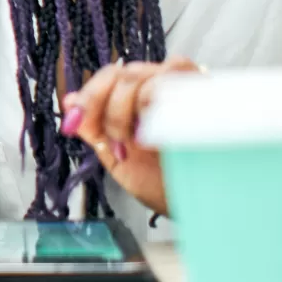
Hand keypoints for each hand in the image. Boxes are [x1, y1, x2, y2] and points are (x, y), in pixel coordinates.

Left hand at [61, 58, 198, 216]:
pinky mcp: (212, 98)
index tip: (76, 124)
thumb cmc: (163, 185)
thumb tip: (69, 101)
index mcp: (143, 95)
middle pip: (126, 73)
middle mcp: (166, 86)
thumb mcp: (119, 159)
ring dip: (133, 108)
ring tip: (138, 142)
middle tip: (117, 145)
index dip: (90, 96)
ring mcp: (190, 89)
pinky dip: (161, 105)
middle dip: (110, 110)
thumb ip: (94, 129)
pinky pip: (183, 82)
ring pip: (150, 76)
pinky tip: (156, 132)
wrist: (199, 208)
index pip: (111, 75)